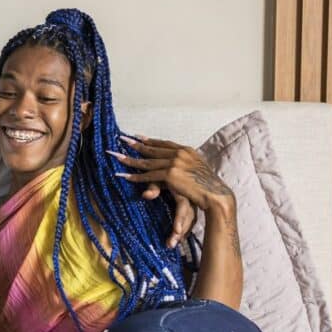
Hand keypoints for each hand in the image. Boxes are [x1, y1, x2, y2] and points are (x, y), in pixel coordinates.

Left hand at [110, 135, 233, 242]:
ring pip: (148, 162)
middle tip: (122, 140)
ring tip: (117, 156)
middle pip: (153, 149)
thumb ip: (181, 169)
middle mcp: (180, 153)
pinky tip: (125, 176)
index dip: (150, 141)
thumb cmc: (207, 186)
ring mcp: (175, 162)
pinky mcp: (171, 174)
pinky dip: (136, 177)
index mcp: (187, 150)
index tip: (138, 137)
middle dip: (136, 145)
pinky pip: (149, 175)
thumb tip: (172, 172)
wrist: (214, 193)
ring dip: (131, 160)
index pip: (164, 144)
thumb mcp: (193, 173)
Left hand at [139, 181, 195, 248]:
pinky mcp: (190, 210)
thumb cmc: (164, 175)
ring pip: (190, 222)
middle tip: (170, 244)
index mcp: (183, 191)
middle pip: (188, 218)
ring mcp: (192, 206)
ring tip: (170, 245)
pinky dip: (184, 232)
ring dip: (181, 234)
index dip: (180, 219)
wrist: (175, 171)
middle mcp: (190, 200)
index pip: (183, 207)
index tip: (177, 231)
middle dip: (180, 232)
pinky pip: (189, 223)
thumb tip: (146, 195)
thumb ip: (154, 187)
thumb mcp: (159, 179)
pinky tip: (178, 240)